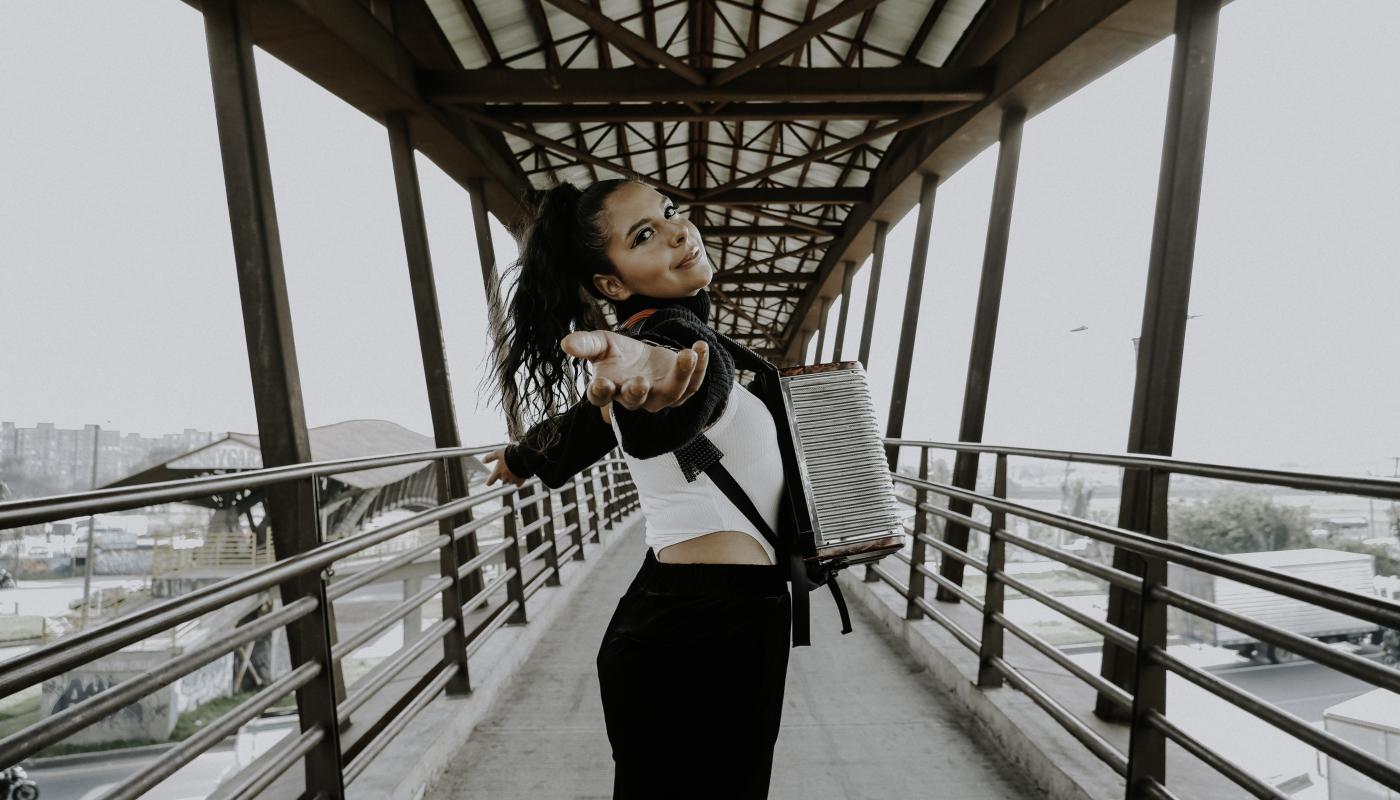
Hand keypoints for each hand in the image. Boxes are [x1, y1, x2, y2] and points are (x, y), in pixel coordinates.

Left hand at [483, 448, 525, 486]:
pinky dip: (518, 480)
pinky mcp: (520, 481)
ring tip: (513, 470)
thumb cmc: (510, 454)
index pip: (490, 481)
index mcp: (498, 472)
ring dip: (510, 478)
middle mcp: (504, 478)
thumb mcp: (498, 453)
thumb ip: (489, 457)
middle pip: (501, 480)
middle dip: (503, 475)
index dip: (489, 482)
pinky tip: (519, 475)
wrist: (524, 458)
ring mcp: (513, 480)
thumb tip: (483, 461)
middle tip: (506, 468)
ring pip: (509, 481)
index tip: (488, 483)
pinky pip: (518, 483)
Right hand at [562, 330, 709, 411]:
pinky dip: (700, 367)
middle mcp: (634, 398)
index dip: (601, 392)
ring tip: (688, 354)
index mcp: (609, 388)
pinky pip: (693, 384)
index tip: (601, 382)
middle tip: (639, 381)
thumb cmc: (618, 353)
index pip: (601, 396)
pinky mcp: (680, 390)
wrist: (642, 357)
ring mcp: (659, 397)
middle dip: (637, 392)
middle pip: (636, 401)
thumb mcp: (601, 344)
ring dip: (681, 375)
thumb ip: (586, 344)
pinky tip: (701, 347)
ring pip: (671, 394)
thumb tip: (566, 343)